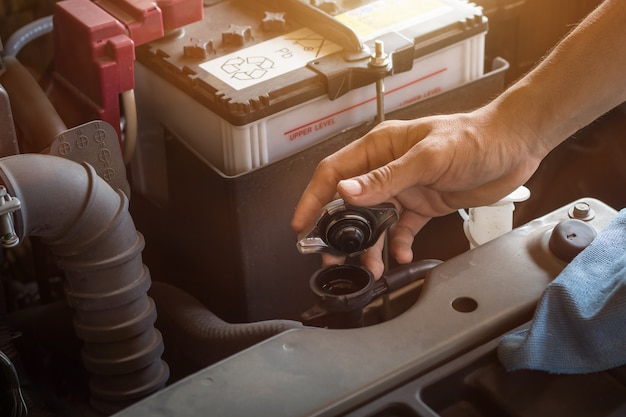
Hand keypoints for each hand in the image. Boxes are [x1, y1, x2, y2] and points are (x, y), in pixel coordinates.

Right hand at [291, 109, 541, 276]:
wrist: (514, 146)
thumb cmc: (474, 139)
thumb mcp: (428, 158)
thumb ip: (386, 177)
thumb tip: (345, 192)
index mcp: (380, 148)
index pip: (334, 173)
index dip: (313, 198)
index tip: (301, 225)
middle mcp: (387, 169)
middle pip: (350, 203)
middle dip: (339, 231)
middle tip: (332, 256)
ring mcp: (404, 188)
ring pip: (375, 221)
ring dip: (369, 245)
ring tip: (368, 267)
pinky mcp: (423, 204)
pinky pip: (402, 229)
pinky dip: (398, 244)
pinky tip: (400, 254)